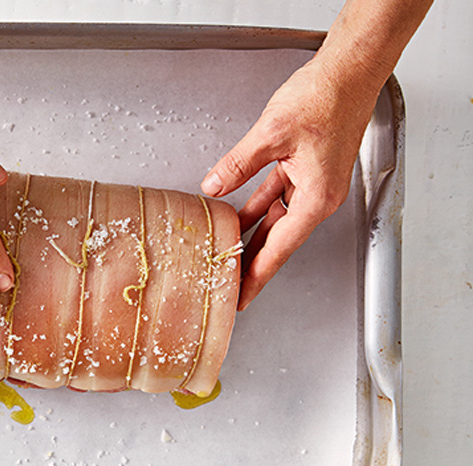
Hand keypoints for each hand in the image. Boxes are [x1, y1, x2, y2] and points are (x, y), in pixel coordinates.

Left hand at [200, 55, 378, 310]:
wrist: (349, 72)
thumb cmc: (324, 100)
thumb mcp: (270, 135)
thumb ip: (238, 165)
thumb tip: (212, 187)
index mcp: (316, 199)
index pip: (278, 249)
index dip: (256, 276)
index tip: (240, 298)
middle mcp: (317, 197)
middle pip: (277, 241)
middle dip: (251, 264)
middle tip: (228, 287)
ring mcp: (312, 183)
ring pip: (274, 219)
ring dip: (252, 236)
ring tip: (227, 258)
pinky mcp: (305, 168)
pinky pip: (275, 196)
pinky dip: (255, 207)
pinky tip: (235, 217)